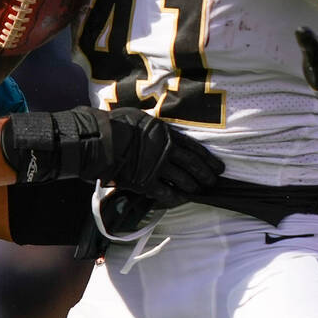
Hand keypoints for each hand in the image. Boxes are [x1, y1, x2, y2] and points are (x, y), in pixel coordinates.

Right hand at [105, 107, 224, 205]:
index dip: (207, 158)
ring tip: (198, 191)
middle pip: (192, 164)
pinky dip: (175, 197)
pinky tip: (181, 199)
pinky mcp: (145, 181)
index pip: (193, 147)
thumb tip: (155, 128)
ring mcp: (157, 166)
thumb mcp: (139, 117)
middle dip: (205, 174)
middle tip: (213, 181)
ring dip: (193, 187)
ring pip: (183, 180)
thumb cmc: (114, 125)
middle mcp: (165, 149)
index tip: (218, 166)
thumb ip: (152, 126)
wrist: (99, 140)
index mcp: (165, 133)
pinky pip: (166, 193)